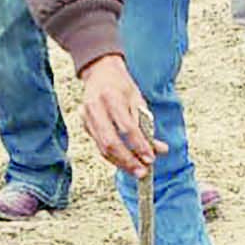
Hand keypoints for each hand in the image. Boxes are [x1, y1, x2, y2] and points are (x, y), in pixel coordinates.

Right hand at [79, 55, 166, 175]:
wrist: (100, 72)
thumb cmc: (121, 85)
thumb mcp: (138, 100)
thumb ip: (147, 125)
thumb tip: (160, 149)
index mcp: (111, 96)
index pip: (126, 127)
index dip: (139, 145)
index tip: (151, 157)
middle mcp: (95, 107)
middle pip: (110, 142)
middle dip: (128, 160)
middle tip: (142, 172)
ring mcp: (86, 117)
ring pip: (102, 147)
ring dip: (120, 163)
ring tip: (136, 171)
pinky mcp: (84, 125)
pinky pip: (99, 145)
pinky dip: (113, 157)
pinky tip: (125, 163)